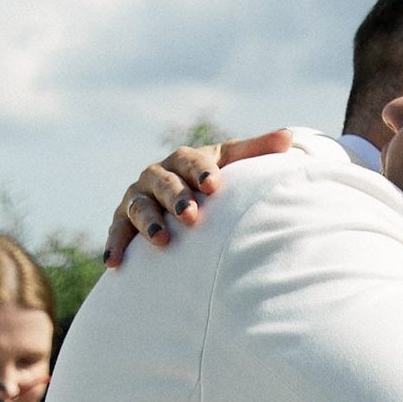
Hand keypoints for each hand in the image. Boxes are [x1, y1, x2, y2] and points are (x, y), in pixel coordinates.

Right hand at [103, 126, 291, 266]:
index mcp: (185, 160)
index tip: (214, 185)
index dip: (201, 171)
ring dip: (148, 221)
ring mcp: (138, 197)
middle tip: (191, 216)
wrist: (183, 204)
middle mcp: (158, 175)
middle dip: (175, 196)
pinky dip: (114, 245)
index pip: (192, 160)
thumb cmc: (213, 183)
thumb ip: (256, 152)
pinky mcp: (123, 221)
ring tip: (162, 240)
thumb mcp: (233, 165)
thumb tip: (289, 137)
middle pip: (163, 181)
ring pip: (138, 205)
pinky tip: (113, 263)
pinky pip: (116, 231)